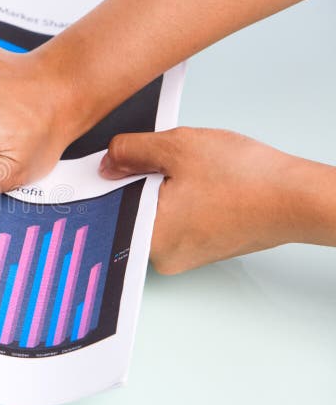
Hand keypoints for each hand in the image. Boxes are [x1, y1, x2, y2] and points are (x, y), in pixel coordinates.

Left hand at [99, 127, 335, 273]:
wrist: (296, 198)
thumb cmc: (245, 177)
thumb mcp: (176, 147)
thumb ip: (130, 151)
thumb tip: (107, 161)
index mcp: (148, 237)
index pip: (107, 206)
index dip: (111, 178)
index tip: (118, 161)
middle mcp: (161, 257)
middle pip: (129, 209)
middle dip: (139, 181)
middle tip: (165, 162)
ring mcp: (182, 257)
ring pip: (154, 213)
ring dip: (162, 189)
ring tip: (191, 173)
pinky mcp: (200, 250)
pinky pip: (176, 221)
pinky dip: (181, 200)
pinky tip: (202, 185)